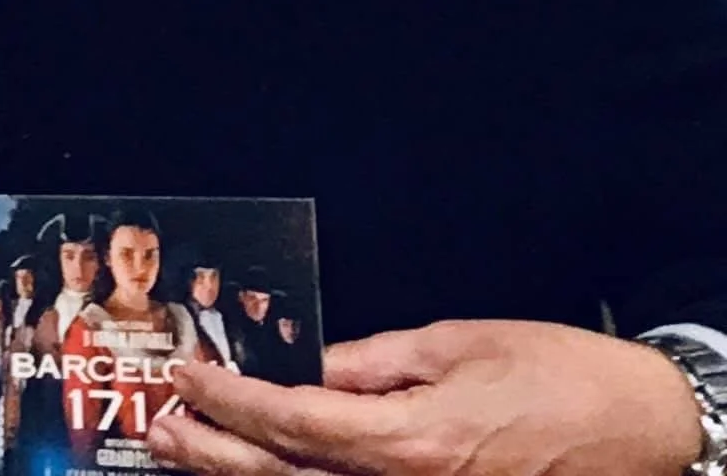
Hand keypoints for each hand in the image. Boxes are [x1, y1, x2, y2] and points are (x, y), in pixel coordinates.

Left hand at [147, 319, 701, 475]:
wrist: (648, 431)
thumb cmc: (563, 379)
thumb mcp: (454, 345)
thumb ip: (371, 361)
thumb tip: (310, 364)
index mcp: (411, 441)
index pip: (292, 422)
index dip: (230, 400)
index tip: (186, 376)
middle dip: (213, 452)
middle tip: (159, 426)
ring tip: (183, 451)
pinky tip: (258, 472)